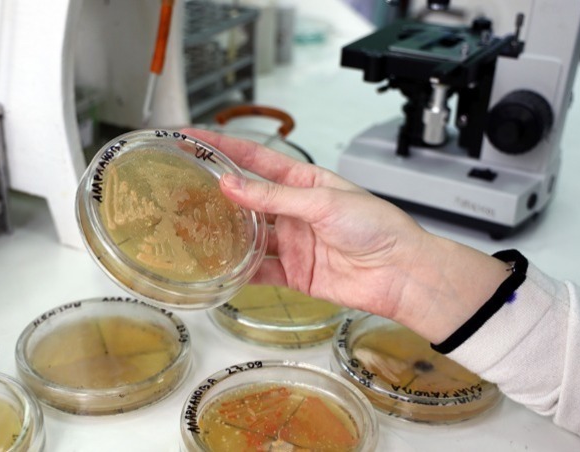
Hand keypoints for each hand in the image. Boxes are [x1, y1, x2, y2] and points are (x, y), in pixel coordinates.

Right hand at [182, 128, 510, 343]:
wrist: (400, 274)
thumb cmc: (376, 227)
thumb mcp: (323, 202)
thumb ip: (273, 197)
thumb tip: (230, 185)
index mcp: (303, 182)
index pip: (254, 159)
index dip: (223, 147)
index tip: (192, 137)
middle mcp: (292, 210)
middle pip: (245, 199)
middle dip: (214, 193)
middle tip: (179, 187)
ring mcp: (290, 242)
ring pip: (246, 236)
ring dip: (222, 233)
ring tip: (190, 229)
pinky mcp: (293, 272)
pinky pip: (258, 271)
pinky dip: (240, 271)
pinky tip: (220, 269)